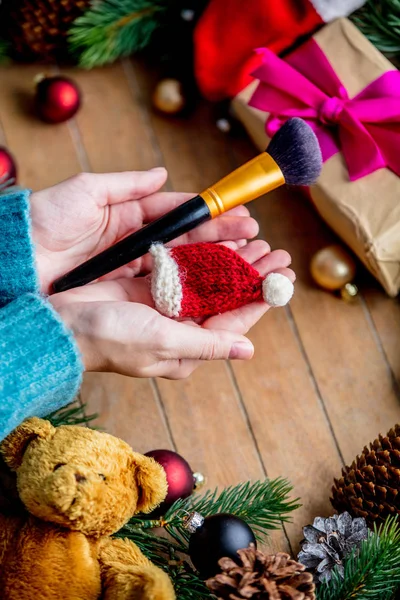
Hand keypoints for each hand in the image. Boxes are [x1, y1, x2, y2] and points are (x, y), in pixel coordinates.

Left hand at [30, 169, 258, 293]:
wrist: (16, 260)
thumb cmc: (46, 220)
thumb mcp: (87, 191)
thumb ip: (127, 184)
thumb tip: (162, 174)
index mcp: (128, 217)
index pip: (180, 215)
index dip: (211, 216)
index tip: (242, 215)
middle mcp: (135, 245)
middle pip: (188, 243)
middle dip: (224, 241)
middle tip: (256, 240)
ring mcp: (132, 271)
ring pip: (182, 267)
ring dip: (215, 265)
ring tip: (247, 262)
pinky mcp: (125, 294)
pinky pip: (164, 289)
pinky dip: (191, 288)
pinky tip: (216, 287)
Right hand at [51, 241, 294, 378]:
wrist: (62, 325)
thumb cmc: (111, 340)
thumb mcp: (163, 343)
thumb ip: (206, 344)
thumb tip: (248, 350)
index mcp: (187, 348)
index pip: (234, 323)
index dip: (260, 299)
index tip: (284, 278)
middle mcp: (180, 329)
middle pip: (225, 298)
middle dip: (252, 275)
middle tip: (278, 252)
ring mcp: (164, 306)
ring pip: (208, 281)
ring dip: (233, 261)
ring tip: (258, 241)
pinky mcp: (148, 287)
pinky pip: (185, 269)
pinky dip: (204, 255)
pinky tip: (222, 240)